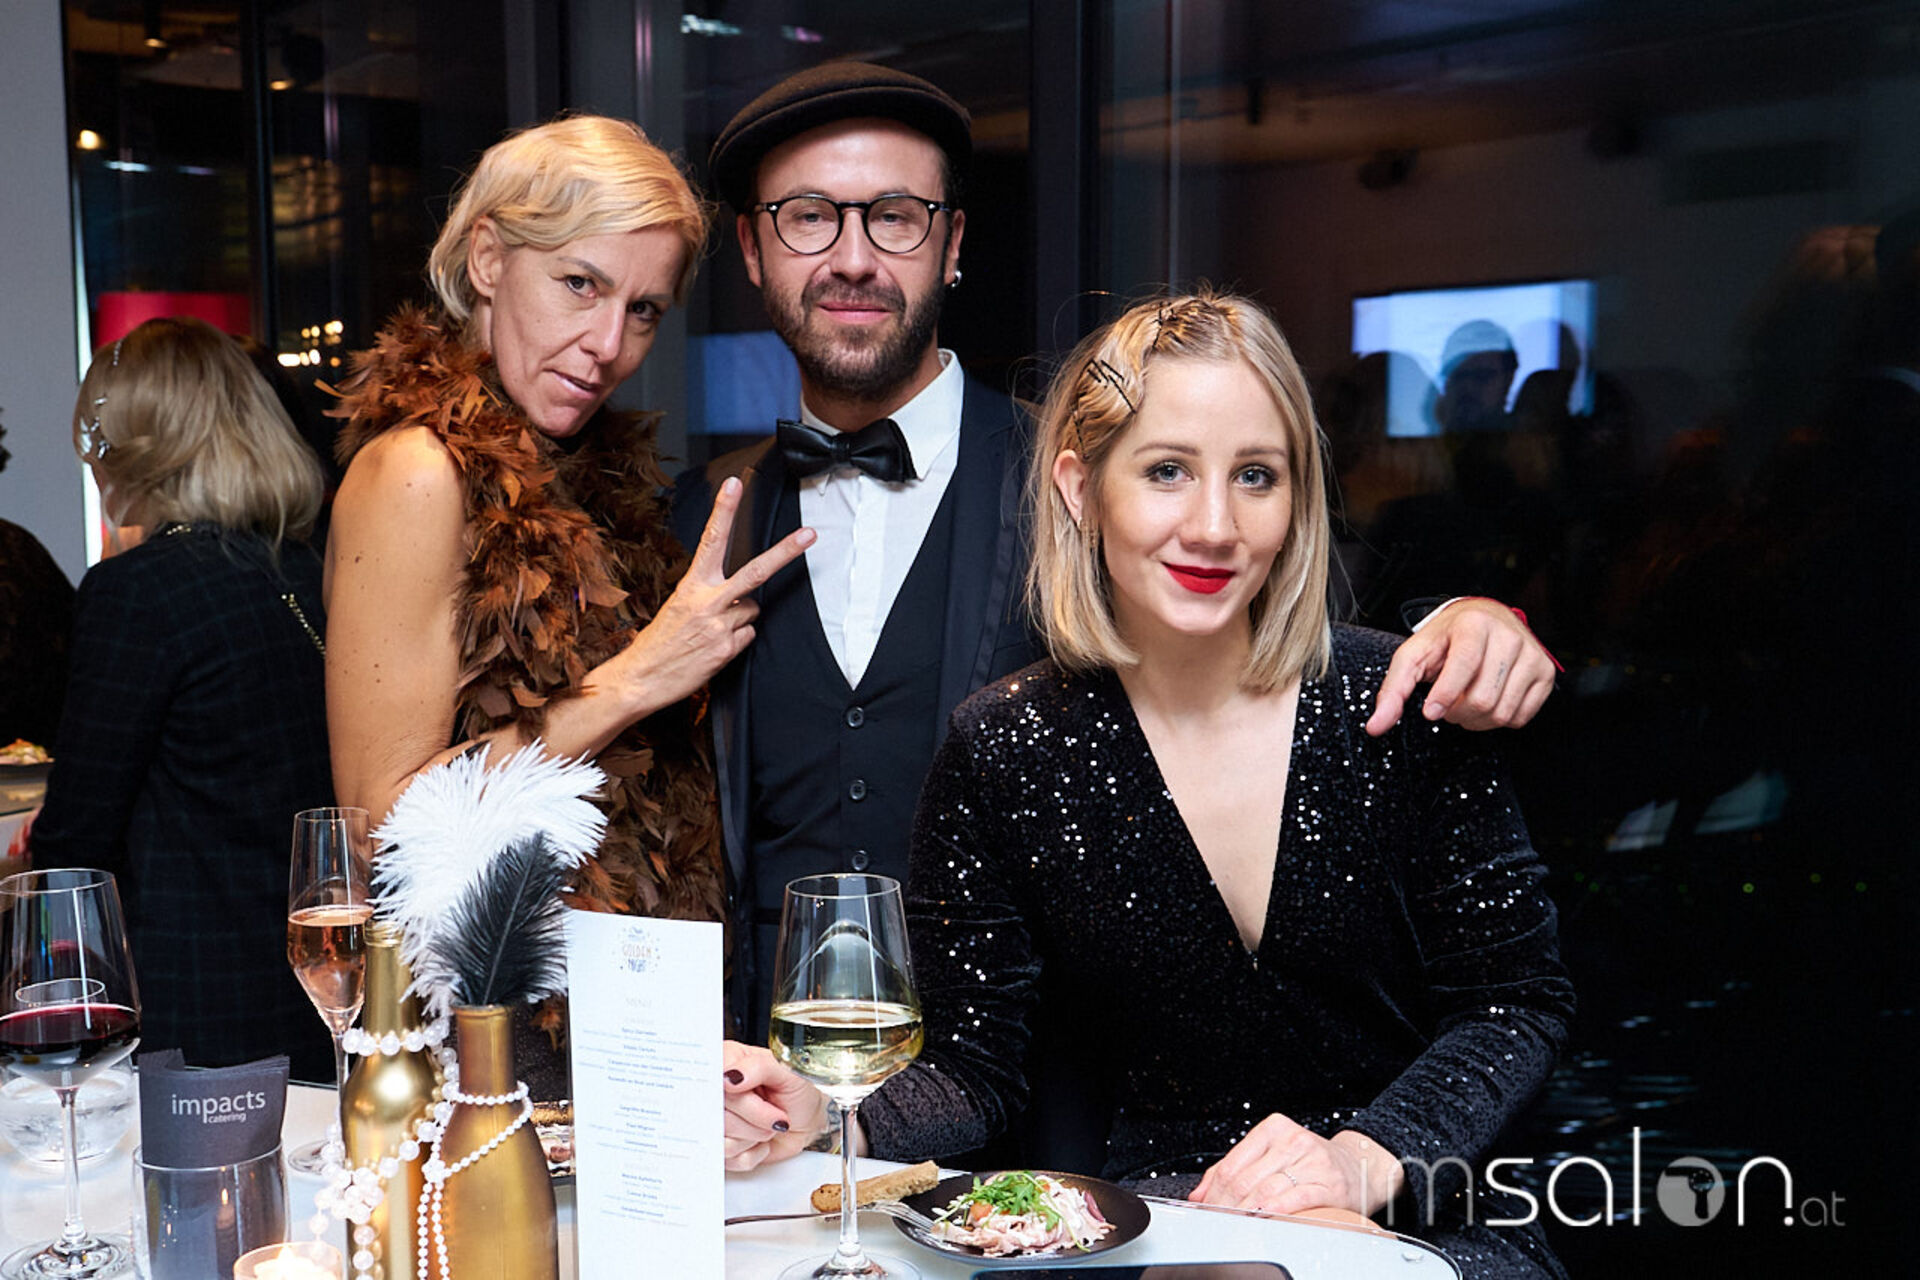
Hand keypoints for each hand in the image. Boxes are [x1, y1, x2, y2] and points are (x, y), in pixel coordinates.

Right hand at [609, 476, 812, 717]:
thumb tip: (741, 597)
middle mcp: (708, 602)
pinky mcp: (727, 649)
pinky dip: (736, 641)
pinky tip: (714, 648)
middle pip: (755, 571)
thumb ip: (708, 595)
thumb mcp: (678, 607)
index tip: (734, 484)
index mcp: (691, 585)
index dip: (724, 510)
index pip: (711, 540)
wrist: (641, 679)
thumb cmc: (659, 642)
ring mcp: (720, 626)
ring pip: (752, 611)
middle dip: (786, 552)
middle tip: (810, 535)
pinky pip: (748, 636)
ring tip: (711, 632)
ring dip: (740, 619)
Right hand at [723, 1041, 828, 1171]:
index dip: (734, 1094)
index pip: (712, 1078)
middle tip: (775, 1114)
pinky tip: (760, 1142)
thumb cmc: (797, 1092)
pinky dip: (752, 1154)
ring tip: (768, 1126)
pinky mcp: (721, 1147)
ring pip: (721, 1138)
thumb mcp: (786, 1071)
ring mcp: (716, 1120)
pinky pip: (728, 1159)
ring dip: (754, 1136)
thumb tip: (731, 1076)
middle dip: (755, 1118)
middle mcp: (717, 1091)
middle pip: (717, 1112)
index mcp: (727, 1061)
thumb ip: (758, 1067)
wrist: (807, 1121)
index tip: (754, 1096)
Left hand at [1191, 1116, 1402, 1217]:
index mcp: (1274, 1128)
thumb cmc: (1313, 1162)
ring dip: (1243, 1213)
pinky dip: (1272, 1212)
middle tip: (1214, 1223)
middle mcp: (1293, 1140)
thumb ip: (1234, 1169)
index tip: (1204, 1209)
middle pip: (1244, 1179)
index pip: (1232, 1163)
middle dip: (1224, 1206)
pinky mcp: (1329, 1185)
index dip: (1213, 1191)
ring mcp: (1312, 1161)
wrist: (1360, 1167)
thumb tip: (1199, 1194)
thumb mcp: (1273, 1154)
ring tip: (1232, 1225)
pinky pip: (1293, 1200)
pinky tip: (1262, 1219)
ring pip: (1264, 1190)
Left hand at [1366, 598, 1555, 734]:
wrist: (1483, 619)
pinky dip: (1498, 720)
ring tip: (1463, 703)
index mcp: (1474, 625)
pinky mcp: (1545, 673)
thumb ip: (1393, 691)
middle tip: (1446, 704)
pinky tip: (1487, 702)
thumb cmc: (1446, 639)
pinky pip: (1521, 717)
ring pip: (1502, 712)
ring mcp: (1532, 655)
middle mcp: (1508, 637)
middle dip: (1457, 712)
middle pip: (1483, 698)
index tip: (1431, 712)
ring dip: (1475, 720)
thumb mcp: (1413, 656)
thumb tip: (1376, 726)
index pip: (1464, 665)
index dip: (1446, 694)